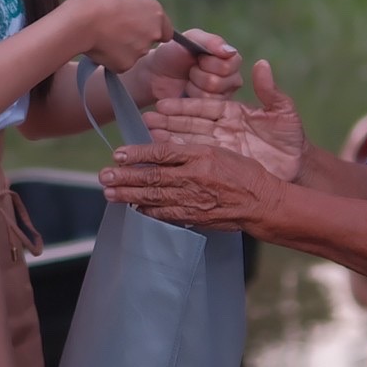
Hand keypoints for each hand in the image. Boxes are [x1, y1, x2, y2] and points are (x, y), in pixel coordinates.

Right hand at [66, 0, 171, 72]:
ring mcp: (140, 51)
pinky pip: (119, 63)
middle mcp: (153, 33)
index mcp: (155, 12)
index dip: (152, 30)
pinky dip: (111, 58)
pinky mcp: (126, 65)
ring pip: (134, 53)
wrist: (81, 21)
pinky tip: (99, 47)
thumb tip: (132, 11)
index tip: (139, 29)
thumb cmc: (97, 0)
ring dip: (123, 48)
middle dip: (136, 39)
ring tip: (104, 37)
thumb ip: (134, 5)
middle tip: (116, 31)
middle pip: (148, 42)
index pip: (166, 30)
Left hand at [99, 139, 286, 230]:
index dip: (137, 153)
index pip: (162, 152)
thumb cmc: (244, 173)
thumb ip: (190, 151)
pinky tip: (134, 208)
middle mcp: (194, 176)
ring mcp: (194, 199)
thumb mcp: (219, 150)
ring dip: (129, 195)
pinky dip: (149, 212)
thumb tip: (160, 151)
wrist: (263, 202)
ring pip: (155, 196)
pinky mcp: (196, 216)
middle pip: (152, 176)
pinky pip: (167, 215)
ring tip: (110, 193)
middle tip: (104, 176)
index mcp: (200, 155)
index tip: (118, 153)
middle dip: (125, 177)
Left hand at [131, 27, 241, 103]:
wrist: (156, 74)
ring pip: (209, 96)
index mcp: (231, 59)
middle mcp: (232, 79)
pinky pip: (202, 109)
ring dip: (192, 87)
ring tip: (188, 81)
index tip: (198, 58)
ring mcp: (223, 97)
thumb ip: (211, 41)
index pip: (228, 65)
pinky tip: (186, 92)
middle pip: (217, 82)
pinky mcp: (211, 112)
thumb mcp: (191, 39)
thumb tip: (230, 51)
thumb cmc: (175, 53)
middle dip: (197, 75)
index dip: (208, 62)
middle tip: (191, 70)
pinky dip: (189, 99)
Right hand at [143, 59, 306, 181]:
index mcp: (232, 112)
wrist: (298, 166)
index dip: (183, 106)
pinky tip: (163, 157)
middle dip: (167, 122)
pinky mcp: (221, 166)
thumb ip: (269, 90)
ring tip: (147, 136)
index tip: (162, 105)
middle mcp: (221, 128)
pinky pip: (198, 161)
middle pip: (190, 124)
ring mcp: (220, 148)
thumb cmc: (292, 138)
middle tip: (146, 119)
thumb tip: (261, 64)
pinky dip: (181, 159)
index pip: (203, 107)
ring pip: (189, 142)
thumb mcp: (283, 112)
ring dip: (168, 139)